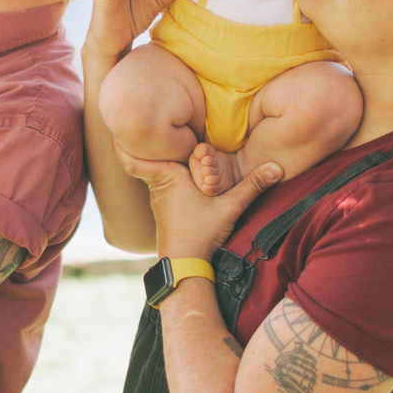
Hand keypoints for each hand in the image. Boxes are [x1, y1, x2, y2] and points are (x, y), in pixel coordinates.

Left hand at [114, 142, 283, 260]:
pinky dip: (160, 175)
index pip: (135, 159)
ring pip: (151, 174)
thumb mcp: (230, 206)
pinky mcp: (164, 210)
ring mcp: (159, 199)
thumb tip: (279, 166)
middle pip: (143, 161)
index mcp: (169, 178)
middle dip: (139, 145)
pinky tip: (172, 171)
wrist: (184, 266)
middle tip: (133, 126)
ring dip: (151, 159)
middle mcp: (159, 186)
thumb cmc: (201, 233)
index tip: (113, 129)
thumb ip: (254, 185)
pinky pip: (158, 185)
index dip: (123, 145)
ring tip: (151, 141)